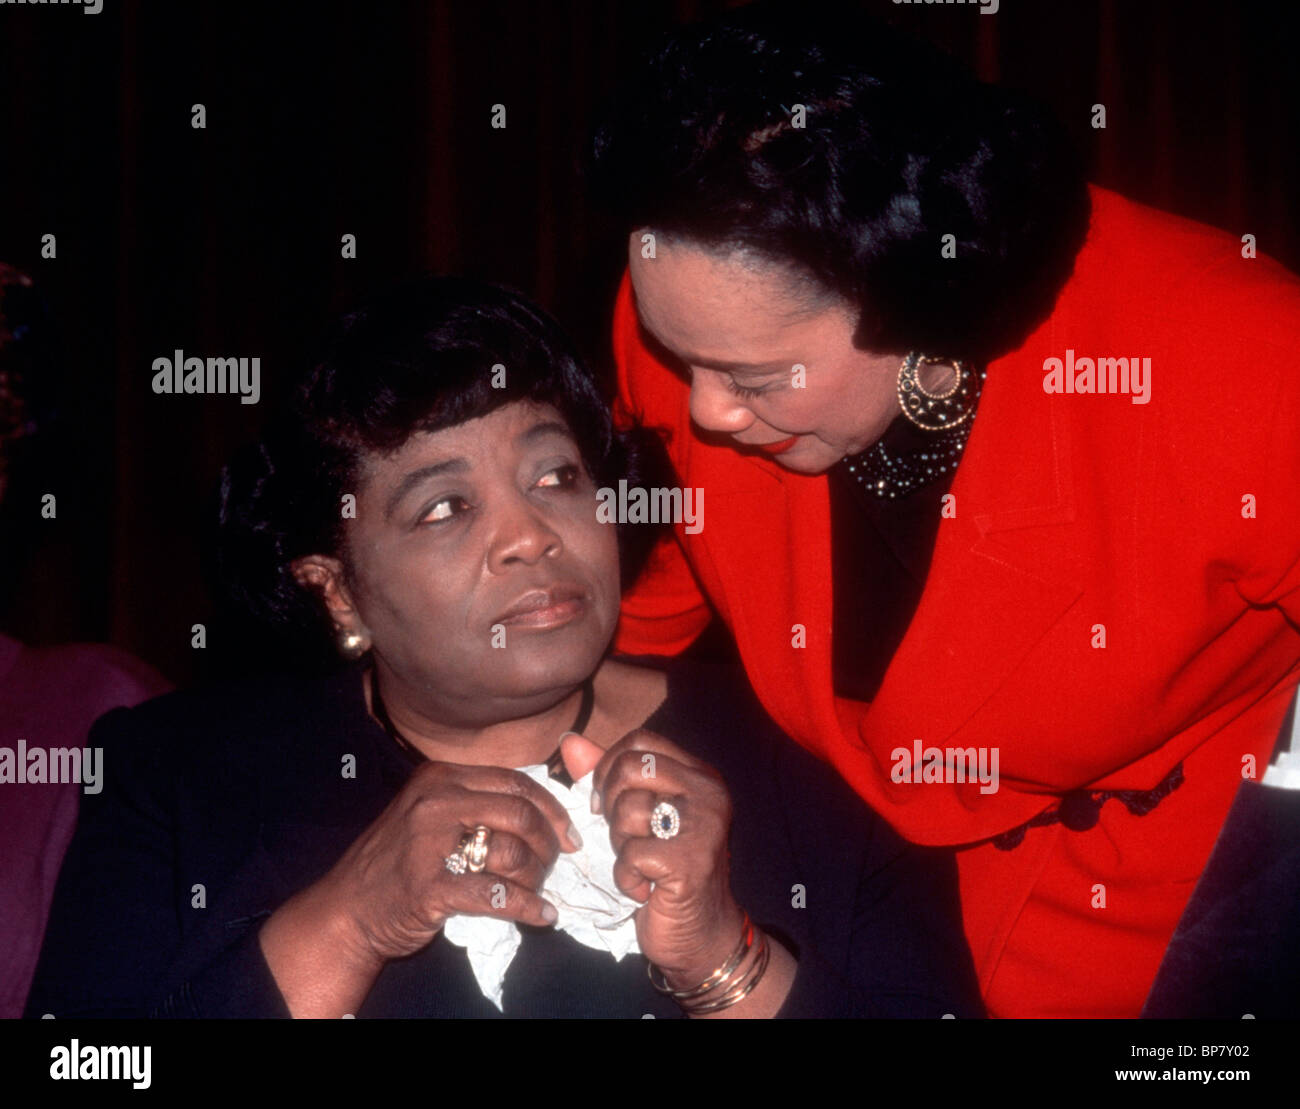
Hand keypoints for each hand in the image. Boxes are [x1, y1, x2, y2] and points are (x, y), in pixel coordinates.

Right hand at [305, 760, 580, 967]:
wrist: (346, 909)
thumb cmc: (396, 861)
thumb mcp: (429, 812)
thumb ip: (475, 802)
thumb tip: (542, 810)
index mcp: (441, 777)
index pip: (515, 782)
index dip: (551, 808)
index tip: (568, 833)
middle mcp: (436, 801)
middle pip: (520, 813)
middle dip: (548, 842)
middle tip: (555, 864)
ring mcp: (430, 843)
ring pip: (512, 853)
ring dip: (536, 877)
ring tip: (537, 890)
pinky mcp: (431, 887)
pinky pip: (496, 895)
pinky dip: (528, 907)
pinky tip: (541, 915)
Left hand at [561, 729, 745, 988]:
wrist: (701, 935)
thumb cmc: (666, 872)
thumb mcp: (637, 816)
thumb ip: (607, 776)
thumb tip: (569, 741)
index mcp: (699, 775)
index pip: (641, 741)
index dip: (610, 767)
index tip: (606, 801)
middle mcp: (708, 792)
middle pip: (631, 768)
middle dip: (612, 805)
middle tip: (627, 836)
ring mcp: (703, 825)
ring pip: (628, 810)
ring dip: (621, 845)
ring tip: (643, 863)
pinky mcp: (690, 860)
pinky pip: (631, 854)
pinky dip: (627, 878)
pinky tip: (645, 889)